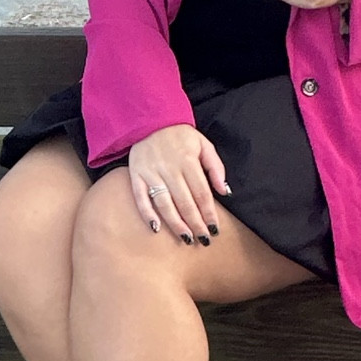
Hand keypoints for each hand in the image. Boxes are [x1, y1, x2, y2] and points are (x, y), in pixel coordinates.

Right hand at [128, 124, 229, 244]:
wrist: (150, 120)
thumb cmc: (180, 136)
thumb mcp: (203, 144)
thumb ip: (216, 167)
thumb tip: (225, 192)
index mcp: (188, 160)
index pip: (202, 193)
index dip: (209, 213)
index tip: (215, 229)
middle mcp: (169, 168)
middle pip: (185, 202)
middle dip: (196, 223)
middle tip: (203, 240)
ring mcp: (151, 173)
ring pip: (165, 204)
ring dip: (176, 224)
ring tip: (186, 238)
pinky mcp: (136, 175)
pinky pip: (140, 198)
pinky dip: (147, 214)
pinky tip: (156, 228)